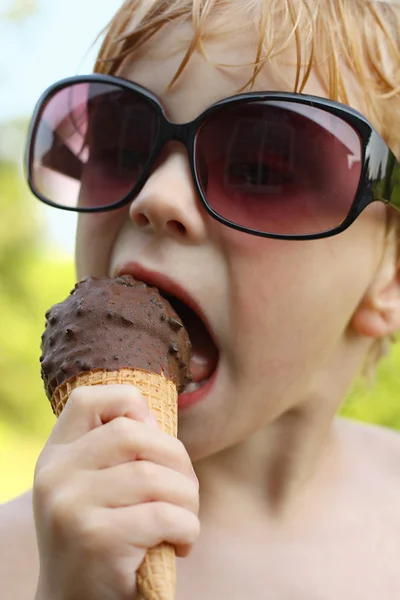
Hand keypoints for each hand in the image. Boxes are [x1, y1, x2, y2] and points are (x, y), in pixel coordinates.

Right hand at [33, 385, 199, 599]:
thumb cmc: (102, 539)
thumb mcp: (92, 489)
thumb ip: (113, 452)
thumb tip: (157, 420)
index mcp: (55, 457)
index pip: (88, 400)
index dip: (130, 405)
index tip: (151, 437)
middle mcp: (56, 476)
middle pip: (134, 434)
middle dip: (177, 459)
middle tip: (185, 491)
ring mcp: (72, 506)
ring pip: (156, 476)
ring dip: (188, 499)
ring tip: (185, 520)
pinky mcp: (97, 539)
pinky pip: (165, 515)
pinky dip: (188, 528)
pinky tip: (182, 544)